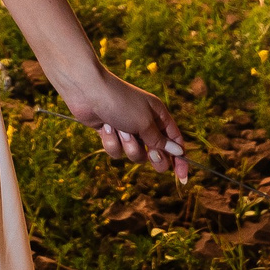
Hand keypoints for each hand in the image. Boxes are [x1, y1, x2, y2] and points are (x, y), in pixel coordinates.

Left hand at [55, 65, 190, 177]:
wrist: (87, 91)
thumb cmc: (120, 102)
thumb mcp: (144, 122)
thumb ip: (159, 141)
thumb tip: (178, 152)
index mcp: (158, 115)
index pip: (175, 141)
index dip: (180, 159)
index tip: (182, 179)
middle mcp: (145, 123)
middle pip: (157, 152)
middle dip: (154, 157)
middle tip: (151, 154)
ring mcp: (127, 129)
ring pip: (135, 154)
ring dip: (129, 146)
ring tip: (121, 131)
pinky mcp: (111, 134)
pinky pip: (117, 150)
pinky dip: (112, 142)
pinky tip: (105, 128)